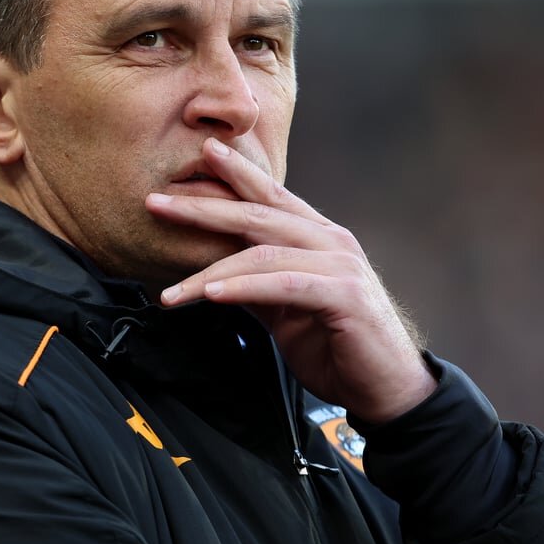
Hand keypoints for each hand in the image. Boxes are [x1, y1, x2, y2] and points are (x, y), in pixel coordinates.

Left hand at [147, 138, 436, 422]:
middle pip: (257, 213)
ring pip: (261, 252)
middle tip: (156, 202)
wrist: (387, 390)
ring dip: (209, 270)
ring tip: (171, 289)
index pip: (270, 195)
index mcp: (318, 236)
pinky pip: (282, 284)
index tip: (201, 153)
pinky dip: (243, 287)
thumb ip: (257, 284)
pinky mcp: (343, 295)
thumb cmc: (339, 349)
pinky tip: (213, 293)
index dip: (235, 172)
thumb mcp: (286, 310)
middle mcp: (330, 240)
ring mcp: (339, 264)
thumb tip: (215, 274)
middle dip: (203, 207)